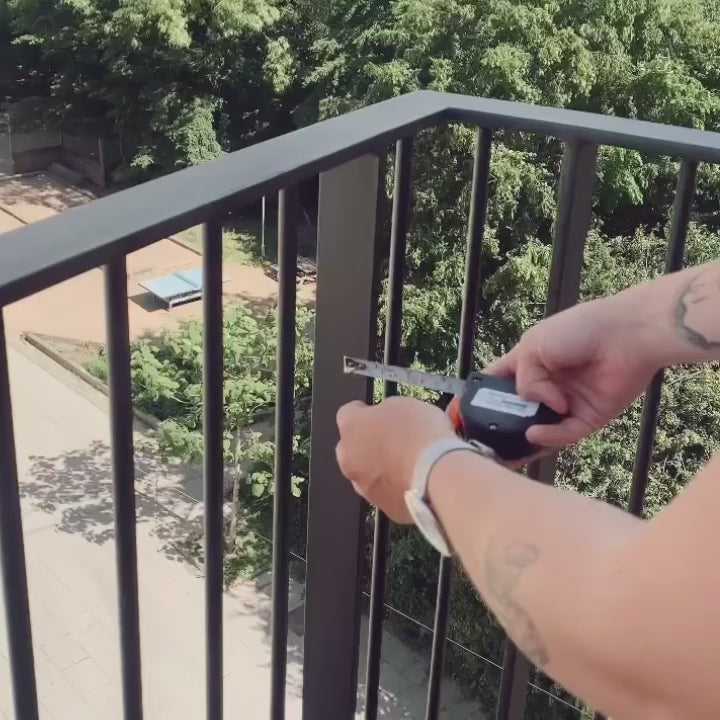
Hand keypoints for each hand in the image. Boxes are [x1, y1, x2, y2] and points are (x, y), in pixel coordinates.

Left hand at [335, 396, 456, 521]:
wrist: (437, 476)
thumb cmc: (420, 433)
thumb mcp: (403, 405)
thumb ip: (385, 413)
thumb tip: (385, 421)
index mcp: (351, 428)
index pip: (347, 413)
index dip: (364, 412)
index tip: (379, 414)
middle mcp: (349, 459)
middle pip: (351, 448)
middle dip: (366, 444)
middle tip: (392, 441)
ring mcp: (363, 488)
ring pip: (366, 475)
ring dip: (379, 469)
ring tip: (407, 465)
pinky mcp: (384, 509)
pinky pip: (386, 493)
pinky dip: (396, 488)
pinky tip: (416, 483)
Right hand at [485, 293, 658, 448]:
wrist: (627, 335)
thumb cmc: (580, 330)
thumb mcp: (534, 346)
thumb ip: (523, 379)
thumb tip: (534, 406)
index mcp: (530, 362)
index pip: (499, 381)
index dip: (482, 395)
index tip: (464, 412)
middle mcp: (547, 384)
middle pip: (518, 412)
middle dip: (502, 427)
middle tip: (484, 442)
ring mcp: (567, 403)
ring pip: (540, 429)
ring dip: (524, 440)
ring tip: (506, 450)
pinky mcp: (589, 417)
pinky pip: (565, 433)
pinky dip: (549, 436)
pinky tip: (536, 433)